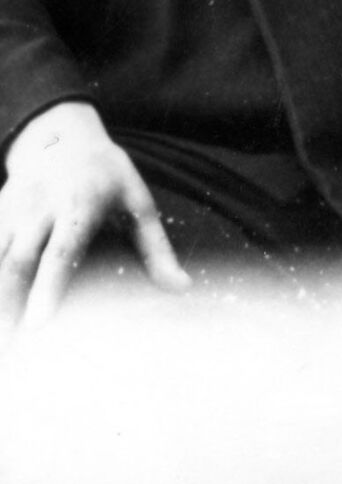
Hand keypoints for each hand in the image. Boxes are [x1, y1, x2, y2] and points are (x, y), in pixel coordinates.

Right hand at [0, 98, 187, 321]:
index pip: (60, 255)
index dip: (48, 289)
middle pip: (16, 262)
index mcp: (78, 207)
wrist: (61, 135)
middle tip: (10, 347)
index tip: (39, 324)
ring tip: (0, 340)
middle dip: (8, 305)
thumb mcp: (139, 204)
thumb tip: (182, 288)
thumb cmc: (109, 176)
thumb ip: (156, 250)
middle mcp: (38, 208)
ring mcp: (11, 209)